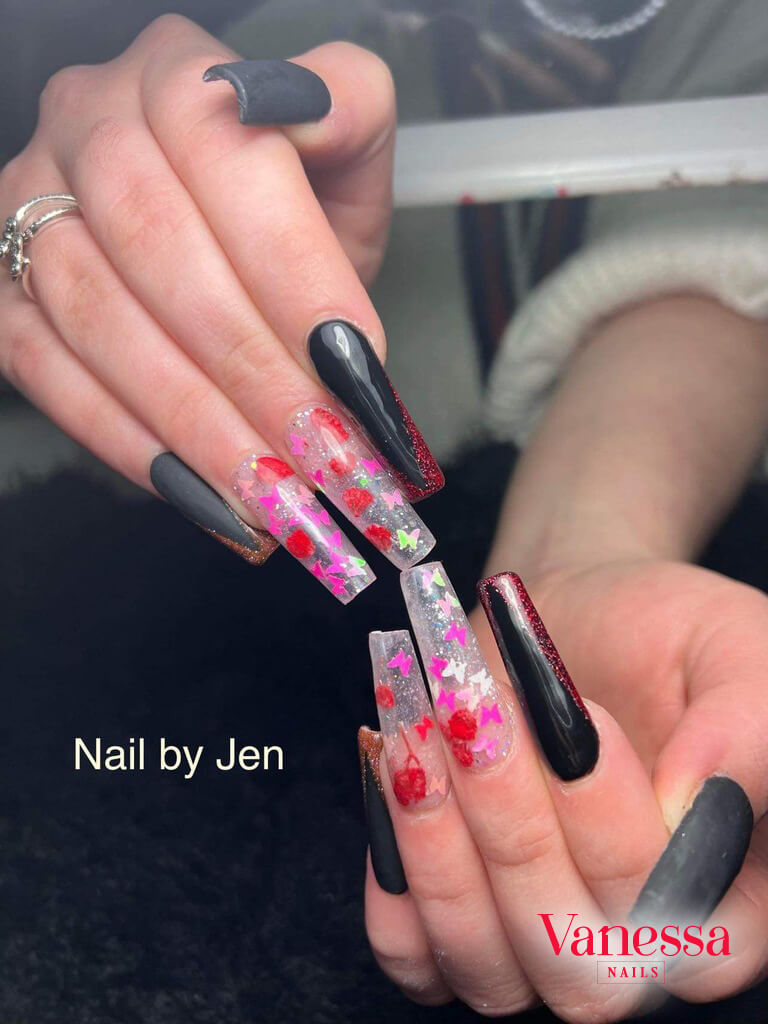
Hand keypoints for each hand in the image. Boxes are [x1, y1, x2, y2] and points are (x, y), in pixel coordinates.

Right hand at [0, 15, 442, 601]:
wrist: (213, 240)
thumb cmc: (284, 209)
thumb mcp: (342, 156)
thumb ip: (351, 117)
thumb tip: (318, 106)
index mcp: (177, 74)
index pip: (230, 158)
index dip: (296, 271)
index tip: (357, 364)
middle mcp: (86, 125)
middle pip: (158, 249)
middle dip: (253, 370)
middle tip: (324, 453)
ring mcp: (29, 208)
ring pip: (99, 319)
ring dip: (195, 422)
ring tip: (275, 493)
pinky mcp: (3, 291)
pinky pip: (47, 373)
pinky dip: (129, 443)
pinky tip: (202, 491)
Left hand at [360, 559, 767, 1019]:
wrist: (573, 614)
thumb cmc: (665, 633)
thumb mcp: (732, 651)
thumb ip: (741, 731)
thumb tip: (693, 804)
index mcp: (730, 893)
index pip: (688, 934)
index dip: (620, 837)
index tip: (577, 724)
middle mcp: (632, 940)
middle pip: (575, 958)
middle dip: (515, 827)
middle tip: (480, 711)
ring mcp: (536, 944)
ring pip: (486, 963)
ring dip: (440, 844)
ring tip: (423, 730)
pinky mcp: (454, 922)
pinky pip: (409, 953)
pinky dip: (392, 869)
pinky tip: (392, 769)